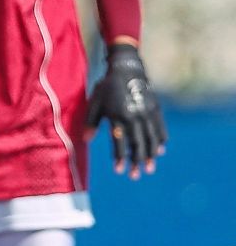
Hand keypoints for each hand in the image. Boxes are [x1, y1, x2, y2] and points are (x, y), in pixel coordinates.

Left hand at [86, 43, 166, 179]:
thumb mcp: (95, 103)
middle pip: (137, 143)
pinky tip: (159, 151)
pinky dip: (160, 140)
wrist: (127, 69)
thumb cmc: (106, 87)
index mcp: (118, 115)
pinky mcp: (156, 108)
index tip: (119, 171)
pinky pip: (160, 128)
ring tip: (150, 168)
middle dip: (137, 161)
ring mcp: (147, 112)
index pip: (119, 142)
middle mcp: (135, 115)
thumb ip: (90, 122)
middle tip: (136, 176)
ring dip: (151, 155)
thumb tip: (85, 141)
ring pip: (151, 138)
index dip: (119, 157)